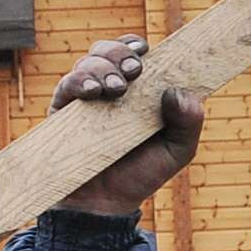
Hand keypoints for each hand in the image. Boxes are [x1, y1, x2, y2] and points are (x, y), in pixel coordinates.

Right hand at [52, 37, 204, 216]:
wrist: (104, 206)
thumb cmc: (140, 175)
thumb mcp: (177, 151)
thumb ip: (188, 122)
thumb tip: (178, 92)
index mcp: (138, 91)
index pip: (134, 54)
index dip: (136, 44)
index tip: (145, 49)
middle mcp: (109, 89)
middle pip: (107, 50)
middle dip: (119, 52)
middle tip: (134, 69)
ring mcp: (85, 99)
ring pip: (87, 62)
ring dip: (102, 66)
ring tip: (116, 88)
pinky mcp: (62, 111)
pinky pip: (66, 85)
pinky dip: (79, 81)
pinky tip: (92, 92)